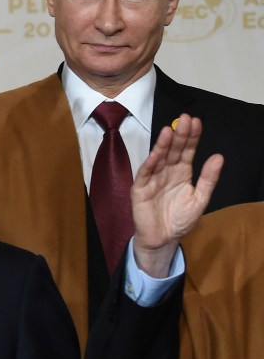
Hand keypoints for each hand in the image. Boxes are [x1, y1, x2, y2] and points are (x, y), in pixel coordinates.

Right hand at [131, 115, 222, 276]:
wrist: (163, 239)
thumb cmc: (179, 220)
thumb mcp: (200, 199)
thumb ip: (208, 179)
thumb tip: (218, 157)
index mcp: (182, 173)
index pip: (187, 150)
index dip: (192, 137)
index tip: (197, 122)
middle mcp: (167, 172)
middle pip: (173, 150)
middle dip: (179, 135)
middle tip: (185, 119)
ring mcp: (153, 179)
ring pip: (159, 158)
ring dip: (163, 144)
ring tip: (170, 130)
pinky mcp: (140, 189)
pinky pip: (146, 174)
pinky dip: (150, 163)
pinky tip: (156, 153)